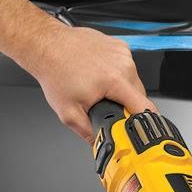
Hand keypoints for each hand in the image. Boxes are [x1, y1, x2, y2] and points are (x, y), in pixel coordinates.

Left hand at [26, 23, 155, 141]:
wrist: (47, 46)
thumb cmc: (55, 72)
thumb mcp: (68, 112)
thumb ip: (89, 132)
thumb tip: (102, 145)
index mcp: (115, 81)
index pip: (145, 108)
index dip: (145, 123)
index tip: (142, 130)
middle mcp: (123, 64)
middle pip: (140, 96)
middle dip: (127, 106)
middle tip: (106, 105)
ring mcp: (123, 53)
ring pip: (134, 82)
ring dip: (123, 90)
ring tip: (101, 87)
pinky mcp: (120, 46)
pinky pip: (128, 67)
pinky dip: (118, 74)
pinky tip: (101, 73)